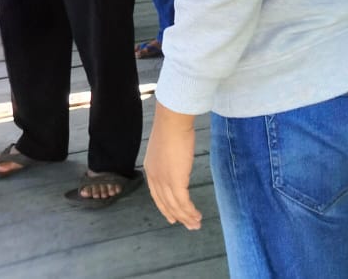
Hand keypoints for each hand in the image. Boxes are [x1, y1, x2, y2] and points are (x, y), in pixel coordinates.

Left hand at [144, 101, 202, 229]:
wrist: (172, 121)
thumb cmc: (171, 128)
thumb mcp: (164, 147)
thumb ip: (167, 158)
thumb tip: (176, 161)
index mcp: (150, 169)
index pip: (156, 194)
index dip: (165, 207)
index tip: (172, 217)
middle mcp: (154, 177)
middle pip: (165, 203)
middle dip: (177, 216)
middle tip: (188, 225)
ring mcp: (164, 180)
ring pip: (175, 206)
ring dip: (186, 217)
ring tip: (196, 225)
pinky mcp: (176, 181)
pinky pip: (183, 202)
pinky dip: (190, 212)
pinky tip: (197, 216)